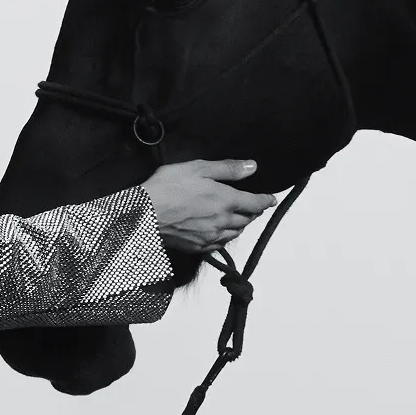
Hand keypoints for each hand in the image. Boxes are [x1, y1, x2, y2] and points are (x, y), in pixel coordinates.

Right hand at [141, 159, 277, 253]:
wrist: (144, 214)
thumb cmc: (167, 187)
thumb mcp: (198, 169)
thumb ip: (227, 169)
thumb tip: (252, 167)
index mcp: (226, 200)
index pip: (255, 203)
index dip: (266, 201)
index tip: (271, 199)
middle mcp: (222, 221)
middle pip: (247, 220)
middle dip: (253, 212)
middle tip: (253, 207)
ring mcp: (210, 237)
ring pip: (235, 234)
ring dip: (240, 226)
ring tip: (239, 219)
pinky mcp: (198, 247)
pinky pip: (219, 245)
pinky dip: (225, 238)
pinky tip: (221, 234)